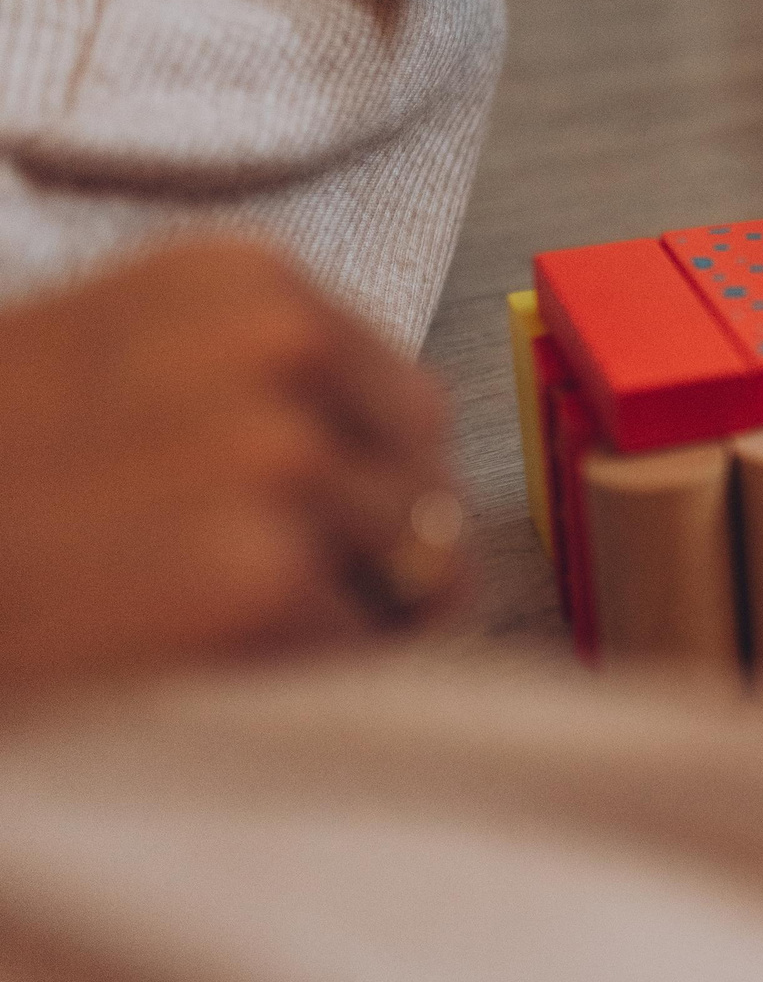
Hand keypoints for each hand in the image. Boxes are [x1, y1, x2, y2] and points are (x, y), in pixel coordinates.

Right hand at [0, 240, 465, 695]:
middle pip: (430, 496)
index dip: (367, 497)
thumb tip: (408, 487)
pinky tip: (186, 682)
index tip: (291, 540)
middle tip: (236, 610)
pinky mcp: (259, 580)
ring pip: (415, 585)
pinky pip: (361, 665)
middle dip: (370, 569)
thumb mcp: (113, 382)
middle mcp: (279, 347)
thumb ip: (255, 399)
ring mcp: (275, 461)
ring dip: (336, 635)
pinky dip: (295, 696)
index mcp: (245, 285)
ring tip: (194, 639)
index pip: (413, 410)